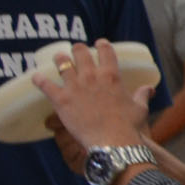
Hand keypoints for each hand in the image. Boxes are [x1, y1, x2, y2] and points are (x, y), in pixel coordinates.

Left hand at [34, 42, 148, 160]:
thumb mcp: (140, 108)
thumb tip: (149, 89)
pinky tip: (36, 77)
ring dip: (59, 58)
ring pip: (62, 63)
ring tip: (58, 58)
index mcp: (111, 76)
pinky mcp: (61, 99)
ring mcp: (75, 86)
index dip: (102, 45)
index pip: (105, 51)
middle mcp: (91, 76)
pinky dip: (39, 79)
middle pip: (80, 53)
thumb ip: (142, 95)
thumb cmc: (128, 126)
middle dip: (78, 49)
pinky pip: (45, 84)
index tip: (100, 43)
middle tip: (76, 51)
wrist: (113, 141)